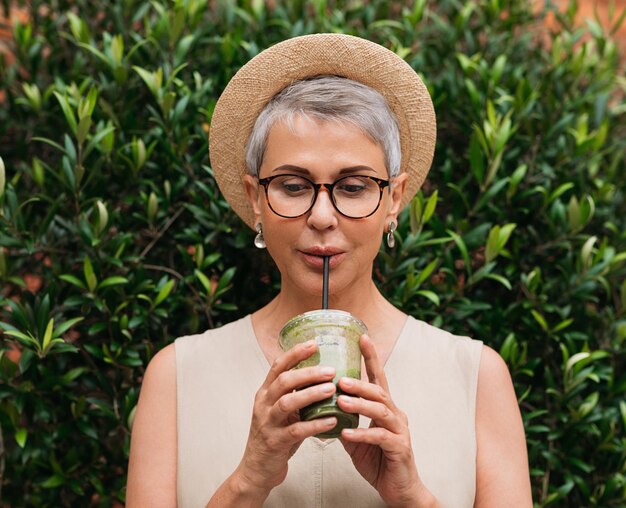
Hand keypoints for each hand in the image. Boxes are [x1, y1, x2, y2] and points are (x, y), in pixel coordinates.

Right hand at [235, 340, 338, 496]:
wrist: (256, 470)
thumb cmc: (274, 437)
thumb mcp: (281, 411)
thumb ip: (296, 395)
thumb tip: (323, 378)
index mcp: (265, 393)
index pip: (278, 366)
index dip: (295, 353)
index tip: (314, 343)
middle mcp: (263, 404)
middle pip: (284, 381)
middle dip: (307, 373)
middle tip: (330, 370)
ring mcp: (267, 423)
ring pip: (287, 403)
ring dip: (310, 394)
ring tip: (330, 390)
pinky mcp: (275, 442)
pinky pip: (297, 431)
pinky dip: (315, 424)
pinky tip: (332, 421)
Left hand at [337, 334, 436, 507]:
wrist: (399, 490)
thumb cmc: (378, 461)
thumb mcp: (356, 439)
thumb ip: (345, 421)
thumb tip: (323, 406)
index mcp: (385, 409)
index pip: (378, 378)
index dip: (371, 357)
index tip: (362, 337)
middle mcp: (395, 415)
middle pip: (379, 391)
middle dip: (360, 382)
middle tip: (340, 378)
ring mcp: (400, 431)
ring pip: (381, 411)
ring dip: (360, 404)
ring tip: (340, 400)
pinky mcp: (400, 449)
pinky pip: (380, 437)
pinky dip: (362, 434)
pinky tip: (346, 433)